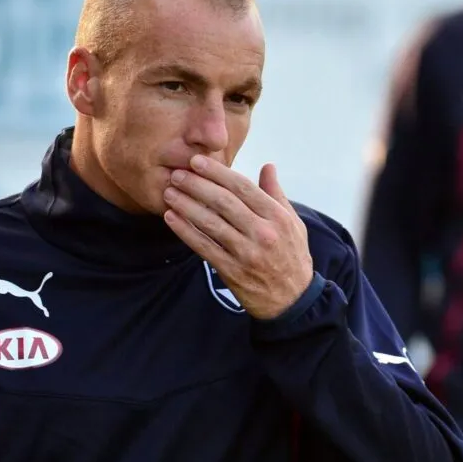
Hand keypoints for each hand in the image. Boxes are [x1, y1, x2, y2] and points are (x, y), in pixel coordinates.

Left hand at [163, 156, 313, 319]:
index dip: (217, 172)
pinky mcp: (232, 271)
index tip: (196, 161)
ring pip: (211, 223)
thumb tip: (268, 166)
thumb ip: (276, 194)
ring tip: (169, 192)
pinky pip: (204, 247)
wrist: (292, 299)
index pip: (243, 187)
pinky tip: (171, 218)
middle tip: (177, 174)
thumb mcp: (293, 223)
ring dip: (186, 205)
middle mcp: (263, 233)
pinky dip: (185, 231)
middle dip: (197, 185)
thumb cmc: (292, 256)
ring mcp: (247, 253)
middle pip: (224, 202)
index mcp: (277, 217)